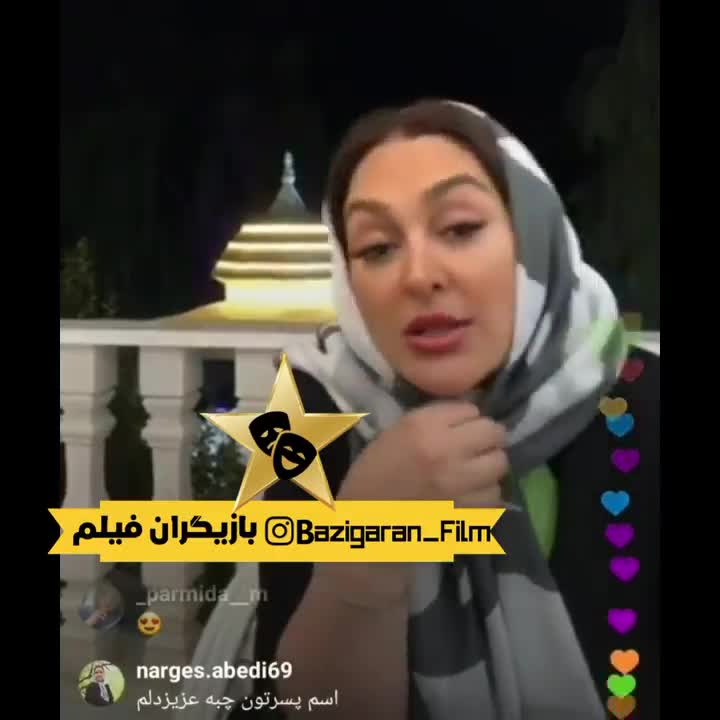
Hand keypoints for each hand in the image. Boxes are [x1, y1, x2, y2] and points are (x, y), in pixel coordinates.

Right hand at [321, 402, 507, 607]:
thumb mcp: (396, 433)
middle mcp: (445, 451)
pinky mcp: (466, 511)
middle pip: (494, 433)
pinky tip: (469, 494)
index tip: (461, 427)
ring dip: (489, 467)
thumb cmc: (376, 473)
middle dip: (487, 438)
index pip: (471, 409)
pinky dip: (486, 494)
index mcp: (422, 426)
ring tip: (473, 472)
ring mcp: (459, 483)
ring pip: (500, 465)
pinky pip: (495, 496)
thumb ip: (434, 419)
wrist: (366, 521)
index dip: (468, 418)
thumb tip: (471, 414)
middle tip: (476, 446)